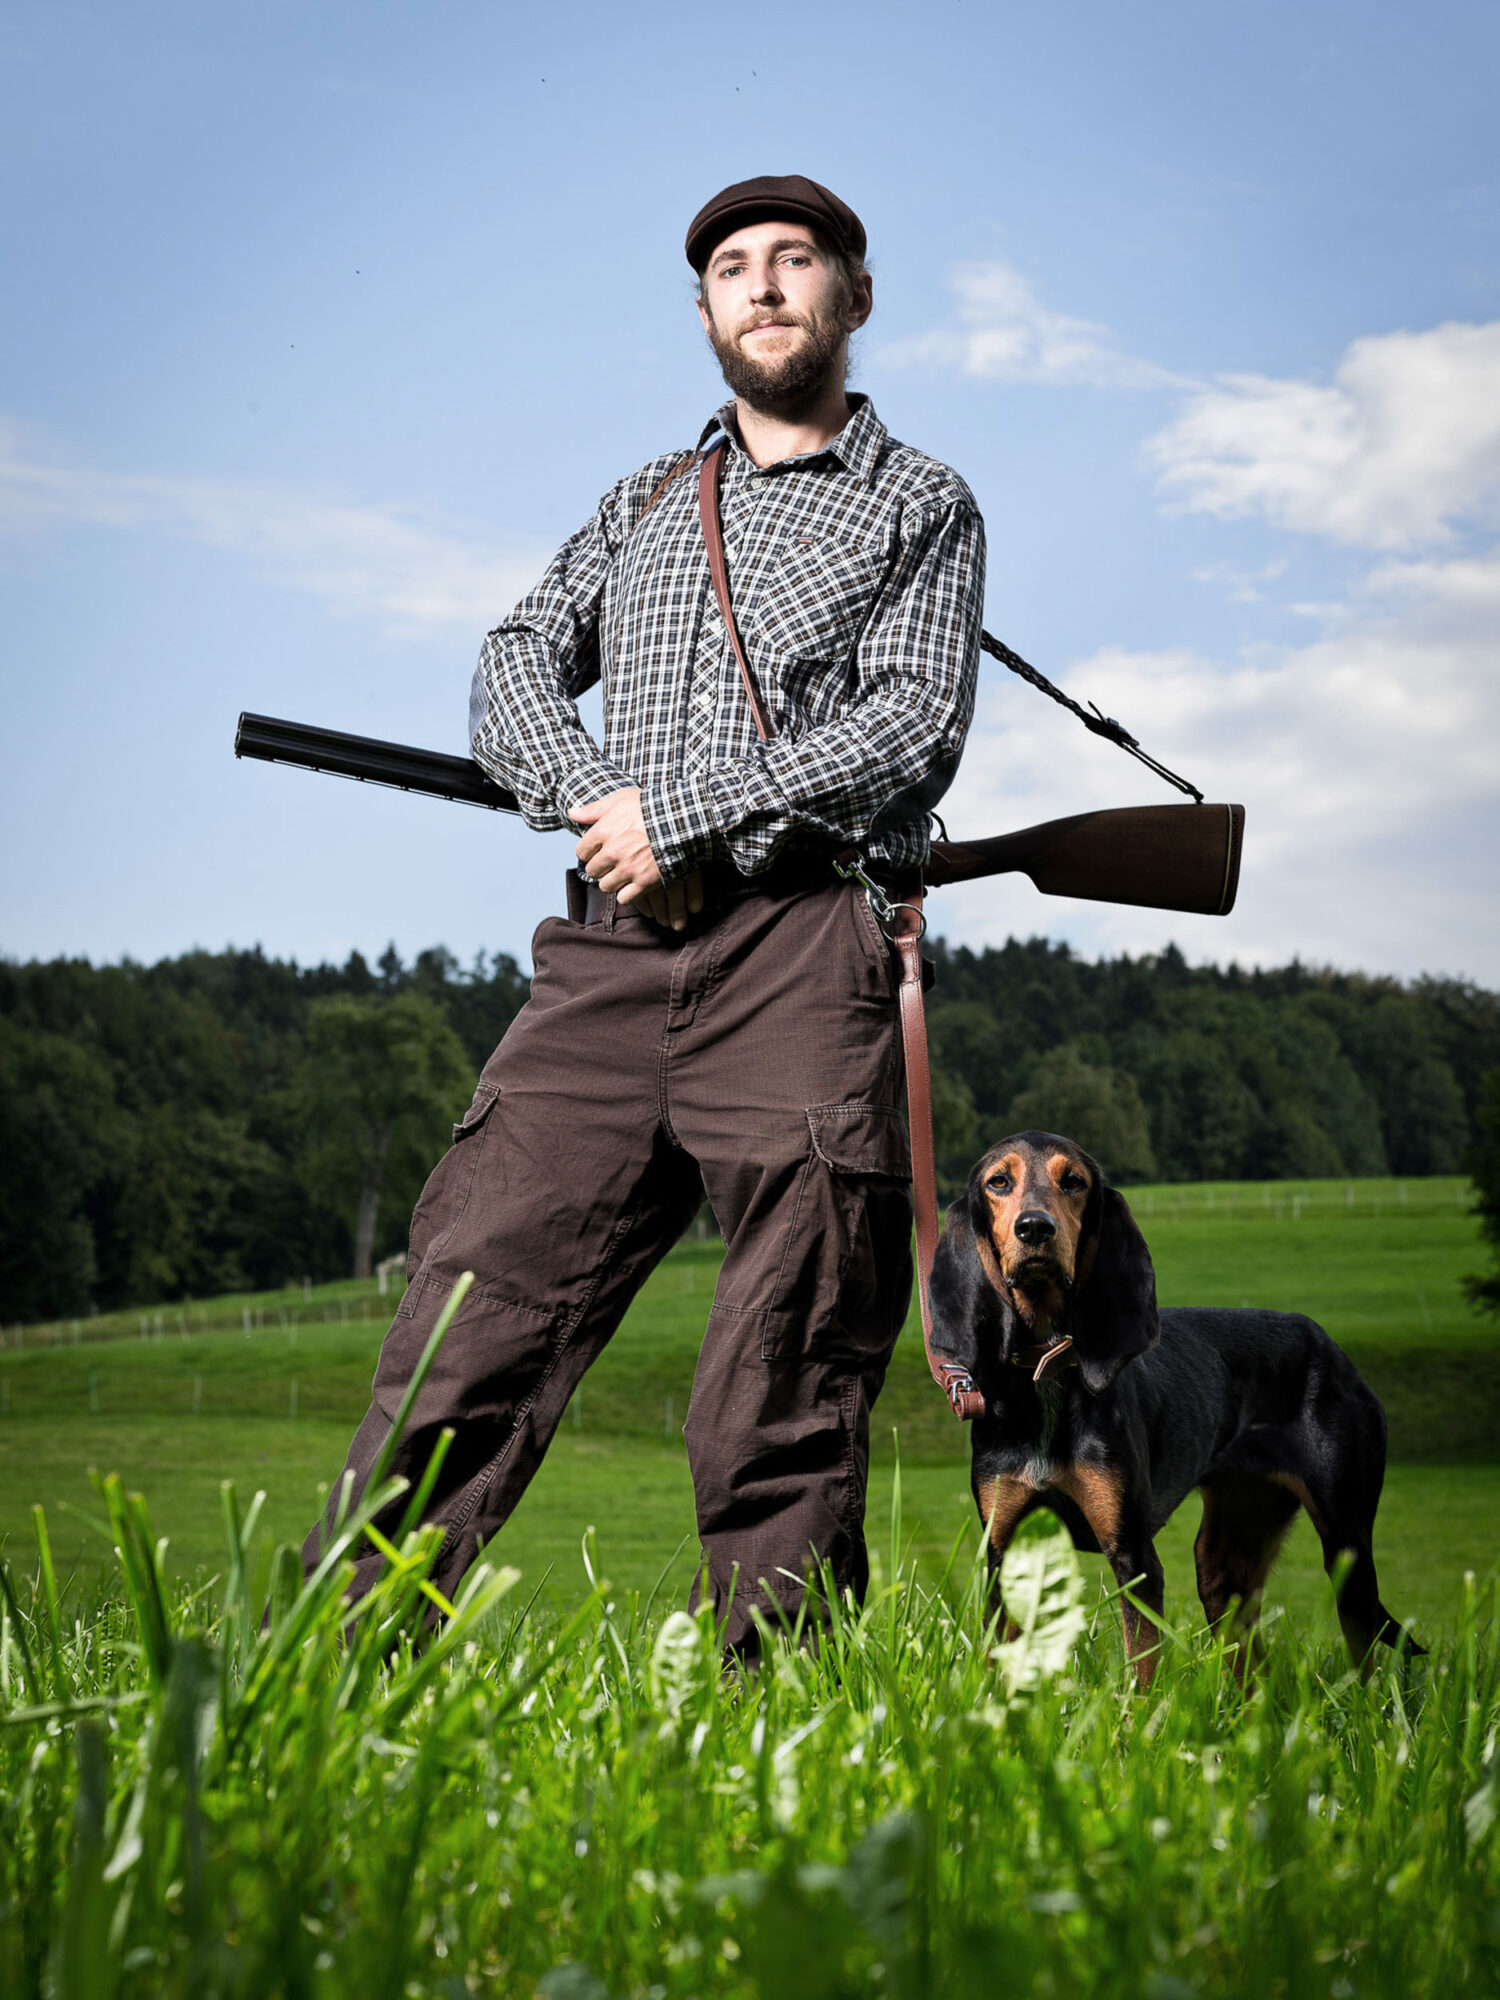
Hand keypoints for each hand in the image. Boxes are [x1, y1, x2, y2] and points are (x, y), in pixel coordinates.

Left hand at [573, 788, 703, 930]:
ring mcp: (628, 868)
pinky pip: (624, 897)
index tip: (599, 850)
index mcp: (604, 831)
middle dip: (600, 867)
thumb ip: (594, 809)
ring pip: (606, 886)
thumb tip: (571, 813)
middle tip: (612, 862)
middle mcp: (612, 852)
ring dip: (612, 881)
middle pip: (592, 870)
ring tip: (623, 874)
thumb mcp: (621, 799)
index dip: (590, 851)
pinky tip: (634, 884)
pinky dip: (627, 893)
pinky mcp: (644, 882)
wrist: (685, 819)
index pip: (582, 851)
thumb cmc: (652, 806)